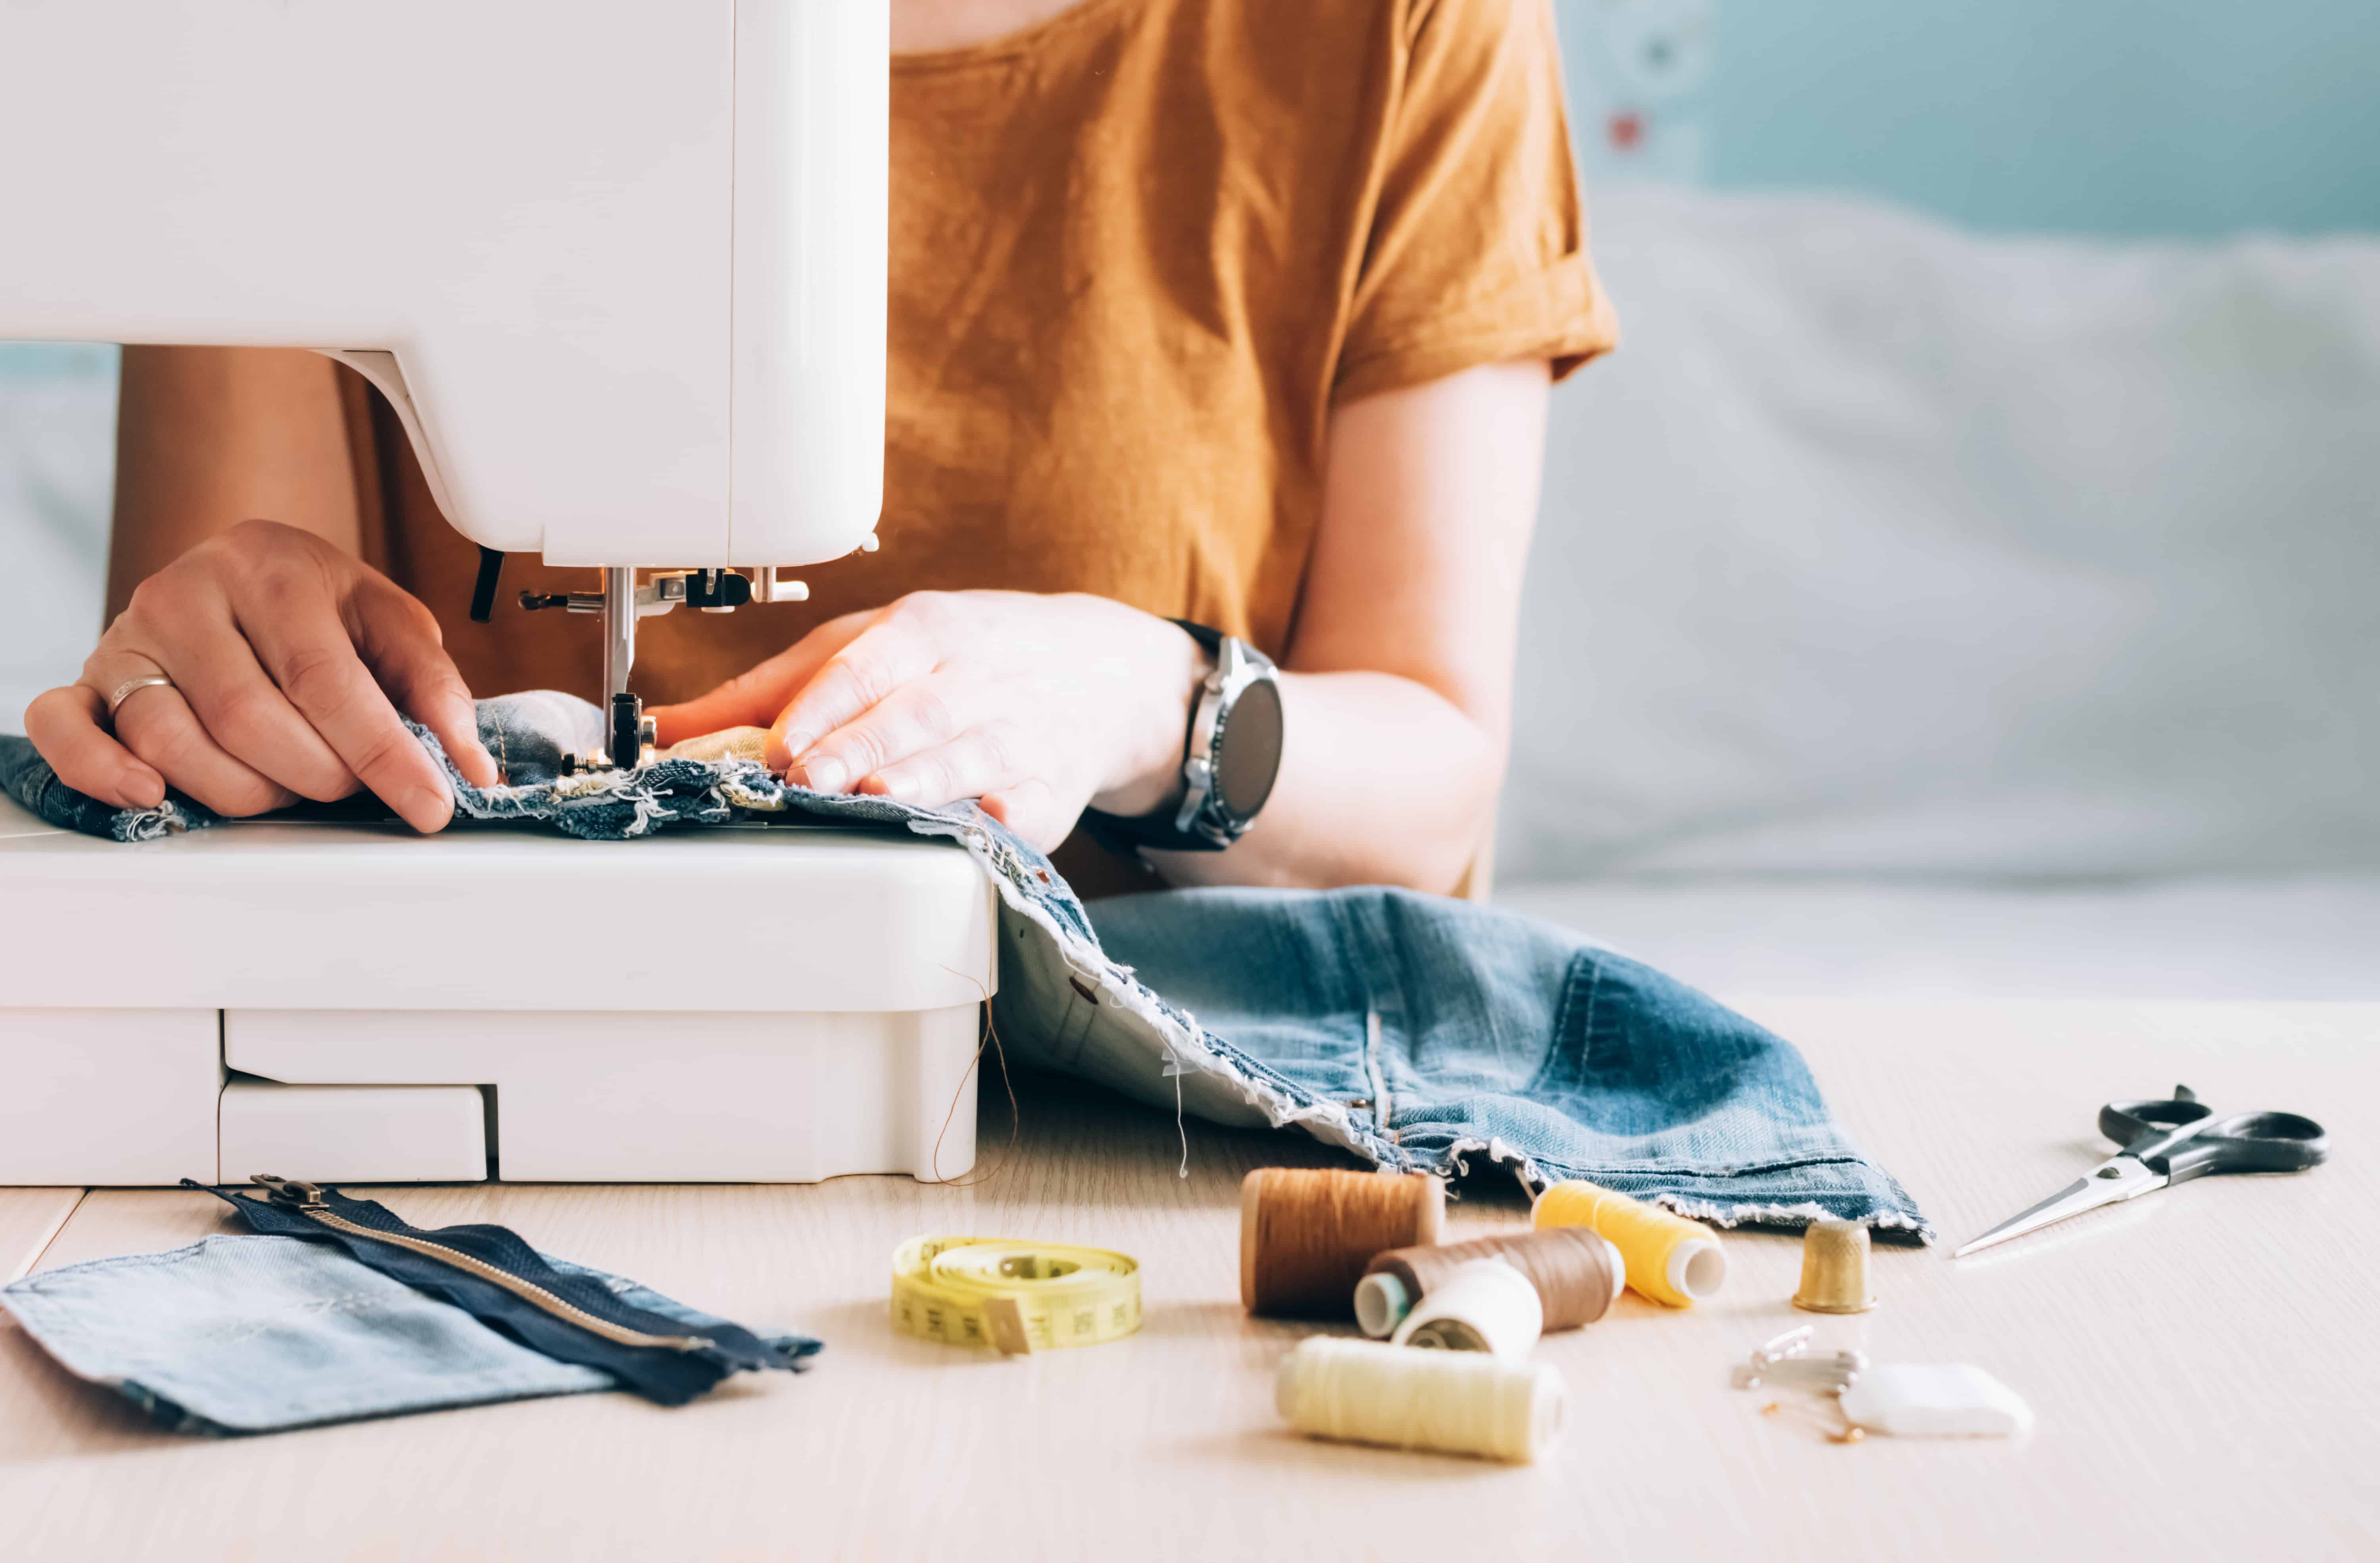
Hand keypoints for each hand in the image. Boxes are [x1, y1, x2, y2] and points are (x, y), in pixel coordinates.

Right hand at [24, 519, 498, 830]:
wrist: (244, 576)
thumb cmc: (321, 609)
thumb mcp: (390, 625)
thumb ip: (433, 688)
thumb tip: (470, 764)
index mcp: (269, 567)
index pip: (326, 679)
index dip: (383, 753)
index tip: (430, 804)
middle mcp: (186, 594)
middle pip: (247, 719)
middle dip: (315, 774)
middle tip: (344, 781)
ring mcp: (127, 638)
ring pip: (171, 743)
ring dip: (242, 790)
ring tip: (283, 781)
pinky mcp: (88, 679)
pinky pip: (65, 730)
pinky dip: (101, 772)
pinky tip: (151, 795)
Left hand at [650, 591, 1204, 849]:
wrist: (1096, 670)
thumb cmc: (961, 658)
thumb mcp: (873, 644)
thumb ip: (772, 687)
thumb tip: (668, 724)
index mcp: (922, 631)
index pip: (863, 666)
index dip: (817, 708)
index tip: (773, 744)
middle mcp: (973, 677)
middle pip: (910, 713)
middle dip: (858, 746)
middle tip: (807, 779)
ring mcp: (1018, 732)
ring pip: (968, 755)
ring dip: (922, 780)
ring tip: (879, 799)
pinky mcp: (1053, 786)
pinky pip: (1029, 802)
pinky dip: (1005, 815)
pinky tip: (982, 825)